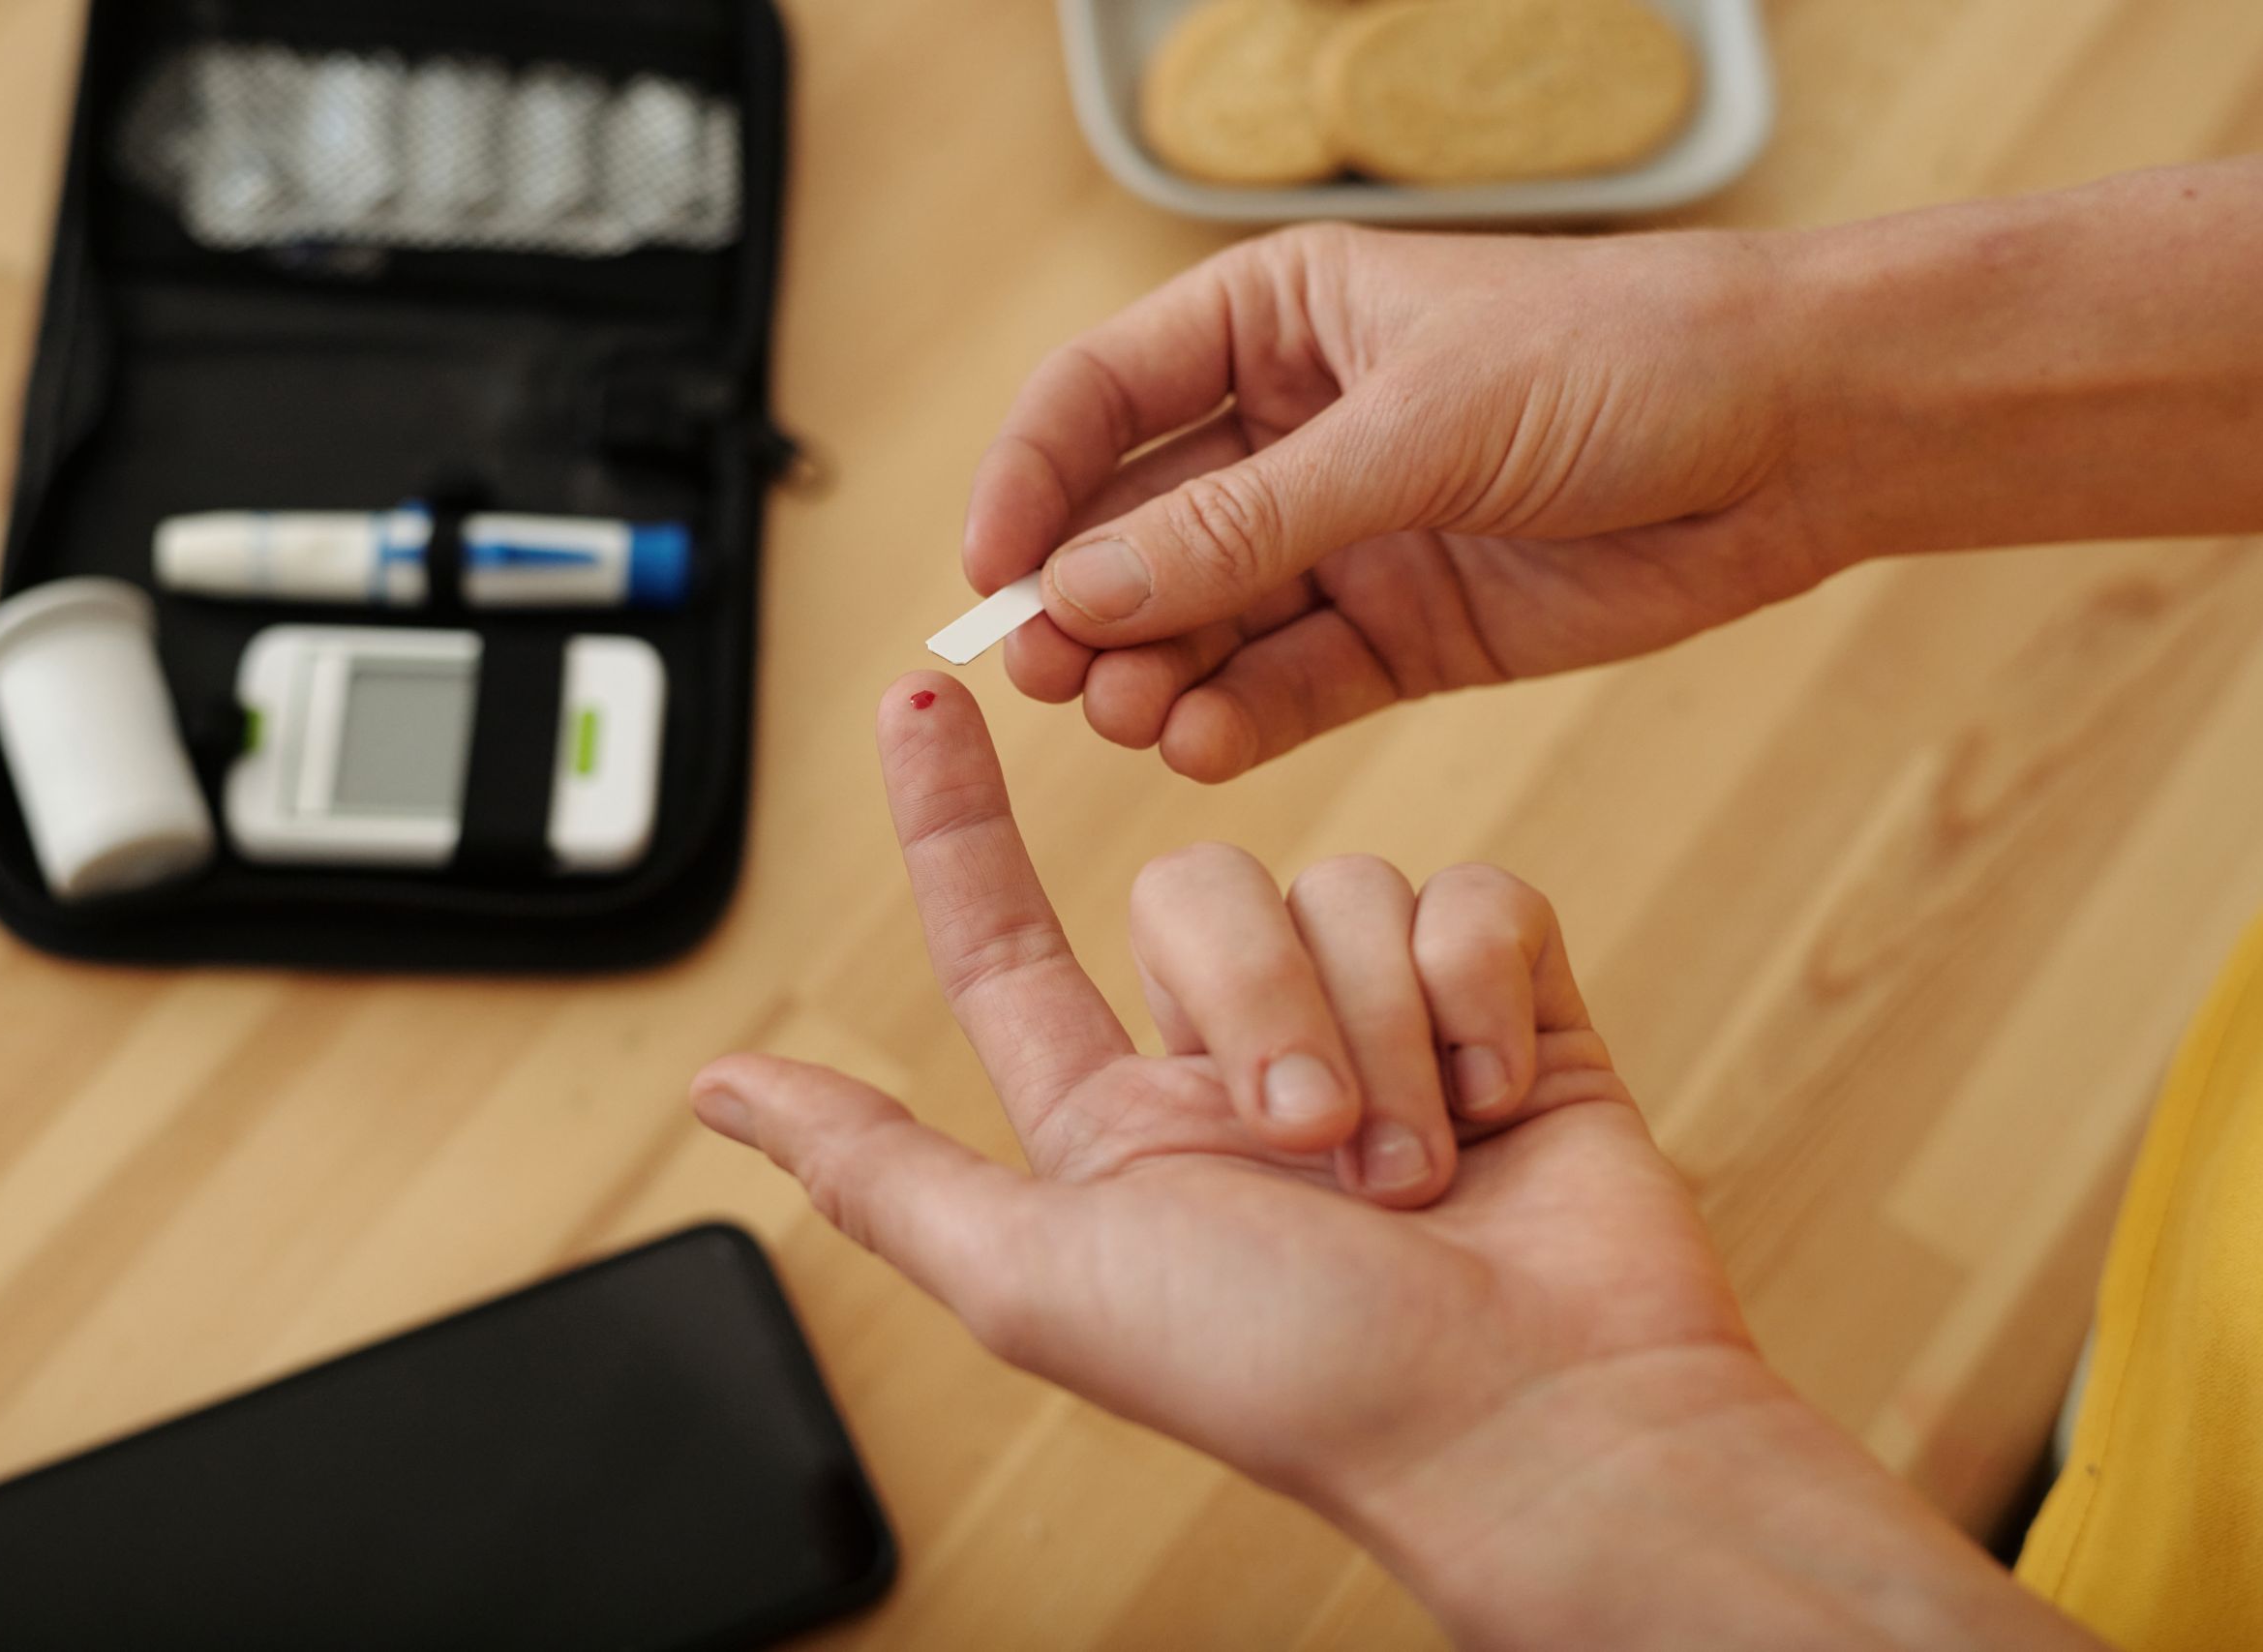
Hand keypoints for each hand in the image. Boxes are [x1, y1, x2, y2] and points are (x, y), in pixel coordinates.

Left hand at [690, 675, 2098, 1647]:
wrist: (1538, 1420)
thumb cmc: (1293, 1379)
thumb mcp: (1042, 1277)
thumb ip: (883, 1173)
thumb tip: (724, 1088)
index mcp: (1115, 1119)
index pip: (1006, 937)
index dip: (951, 819)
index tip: (911, 697)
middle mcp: (1238, 1057)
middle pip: (1203, 886)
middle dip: (1260, 1008)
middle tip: (1314, 1154)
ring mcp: (1375, 1025)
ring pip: (1340, 885)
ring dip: (1377, 1033)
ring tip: (1420, 1171)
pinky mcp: (1501, 1004)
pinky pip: (1471, 896)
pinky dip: (1481, 995)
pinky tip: (1501, 1101)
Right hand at [965, 223, 1825, 780]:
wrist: (1798, 437)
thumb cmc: (1624, 361)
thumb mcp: (1421, 426)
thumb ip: (1251, 521)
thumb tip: (1084, 591)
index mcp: (1272, 322)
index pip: (1098, 401)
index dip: (1029, 484)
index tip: (990, 574)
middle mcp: (1286, 432)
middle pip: (1130, 526)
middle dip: (1081, 601)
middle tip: (1054, 672)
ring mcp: (1338, 540)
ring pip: (1196, 620)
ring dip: (1149, 671)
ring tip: (1129, 716)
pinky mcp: (1397, 636)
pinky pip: (1284, 687)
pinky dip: (1234, 720)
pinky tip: (1201, 744)